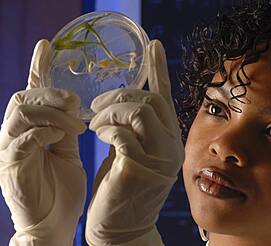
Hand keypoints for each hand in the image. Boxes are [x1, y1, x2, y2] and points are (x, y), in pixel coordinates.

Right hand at [0, 40, 86, 245]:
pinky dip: (43, 132)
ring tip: (76, 125)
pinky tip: (60, 136)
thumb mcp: (68, 153)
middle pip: (23, 97)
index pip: (31, 93)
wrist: (56, 225)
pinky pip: (21, 139)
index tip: (47, 46)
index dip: (37, 68)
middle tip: (76, 104)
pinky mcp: (11, 168)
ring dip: (52, 112)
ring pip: (20, 113)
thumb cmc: (62, 191)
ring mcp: (10, 151)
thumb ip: (66, 129)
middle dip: (51, 94)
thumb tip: (74, 104)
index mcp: (31, 131)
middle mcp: (15, 136)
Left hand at [85, 40, 183, 244]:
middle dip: (119, 94)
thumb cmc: (122, 188)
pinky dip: (105, 127)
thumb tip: (124, 100)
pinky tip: (97, 134)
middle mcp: (171, 146)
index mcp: (169, 139)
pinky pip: (122, 133)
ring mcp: (158, 159)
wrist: (121, 228)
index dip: (159, 68)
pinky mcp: (140, 169)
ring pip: (138, 112)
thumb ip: (133, 127)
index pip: (166, 96)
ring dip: (110, 110)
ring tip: (94, 121)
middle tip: (97, 103)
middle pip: (150, 100)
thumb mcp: (131, 151)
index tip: (153, 44)